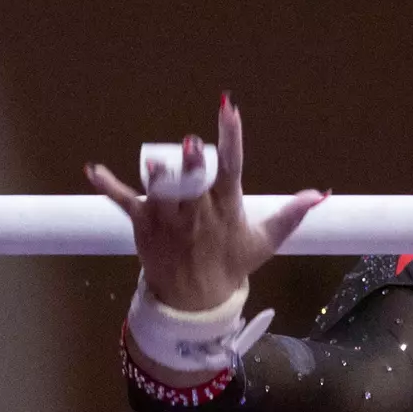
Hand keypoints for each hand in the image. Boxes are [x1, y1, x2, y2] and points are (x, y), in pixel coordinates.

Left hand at [86, 94, 325, 311]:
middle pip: (194, 183)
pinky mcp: (143, 224)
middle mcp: (197, 212)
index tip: (229, 110)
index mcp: (226, 209)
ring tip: (156, 163)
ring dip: (158, 178)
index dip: (231, 138)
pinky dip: (108, 186)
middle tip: (192, 144)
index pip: (231, 168)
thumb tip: (320, 194)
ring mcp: (168, 219)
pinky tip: (92, 170)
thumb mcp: (264, 242)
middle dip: (194, 166)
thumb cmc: (231, 265)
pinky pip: (124, 201)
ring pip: (162, 192)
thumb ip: (291, 214)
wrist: (196, 300)